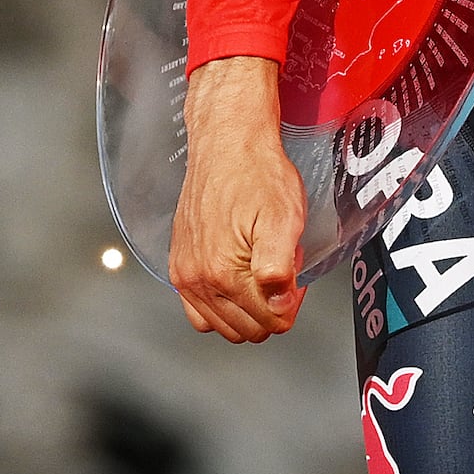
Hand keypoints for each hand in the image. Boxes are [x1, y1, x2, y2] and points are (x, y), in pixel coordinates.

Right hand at [167, 56, 308, 342]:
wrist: (226, 144)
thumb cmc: (256, 174)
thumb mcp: (284, 219)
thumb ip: (280, 270)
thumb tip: (278, 307)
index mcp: (223, 273)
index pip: (272, 321)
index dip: (292, 301)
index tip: (295, 273)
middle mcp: (197, 279)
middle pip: (249, 329)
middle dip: (271, 305)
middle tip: (280, 268)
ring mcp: (184, 274)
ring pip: (225, 326)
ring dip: (248, 307)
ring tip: (260, 269)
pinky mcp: (178, 265)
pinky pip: (199, 312)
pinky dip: (221, 307)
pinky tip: (237, 280)